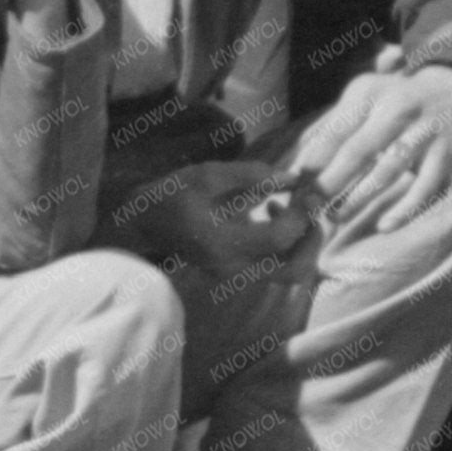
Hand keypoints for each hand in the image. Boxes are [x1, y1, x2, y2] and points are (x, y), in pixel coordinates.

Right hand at [107, 157, 312, 271]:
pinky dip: (285, 243)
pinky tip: (268, 212)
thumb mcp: (207, 175)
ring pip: (289, 272)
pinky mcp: (237, 274)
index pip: (281, 238)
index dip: (302, 212)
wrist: (140, 224)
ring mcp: (235, 276)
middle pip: (295, 269)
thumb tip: (293, 178)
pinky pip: (274, 266)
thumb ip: (252, 175)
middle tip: (308, 205)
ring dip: (299, 241)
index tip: (305, 188)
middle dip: (311, 237)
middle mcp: (233, 268)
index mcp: (223, 244)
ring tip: (287, 207)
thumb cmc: (170, 195)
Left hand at [283, 62, 451, 240]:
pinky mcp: (446, 156)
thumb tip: (292, 164)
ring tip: (335, 216)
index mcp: (369, 94)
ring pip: (388, 170)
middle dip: (330, 181)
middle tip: (307, 206)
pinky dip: (404, 209)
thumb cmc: (393, 101)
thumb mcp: (362, 98)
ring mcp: (425, 133)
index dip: (312, 161)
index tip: (291, 185)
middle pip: (358, 150)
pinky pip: (424, 188)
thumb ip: (330, 127)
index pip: (335, 131)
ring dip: (360, 197)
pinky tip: (384, 225)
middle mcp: (398, 109)